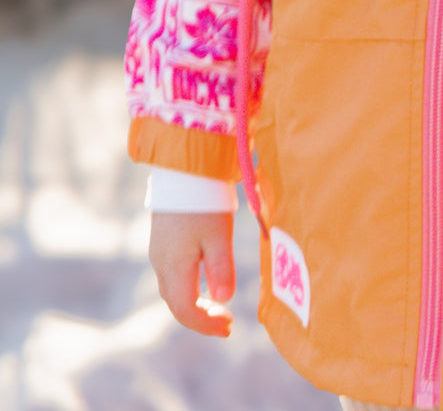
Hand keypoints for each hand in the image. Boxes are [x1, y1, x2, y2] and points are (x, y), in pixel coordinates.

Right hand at [149, 211, 234, 336]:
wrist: (181, 167)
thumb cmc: (203, 201)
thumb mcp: (219, 234)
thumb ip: (221, 268)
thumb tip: (224, 299)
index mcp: (174, 268)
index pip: (186, 311)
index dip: (206, 324)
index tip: (229, 327)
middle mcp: (161, 264)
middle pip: (177, 304)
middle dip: (200, 319)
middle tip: (226, 323)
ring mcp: (159, 251)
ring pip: (173, 290)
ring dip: (194, 304)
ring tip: (217, 307)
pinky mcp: (162, 239)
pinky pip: (172, 275)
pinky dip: (188, 288)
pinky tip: (203, 281)